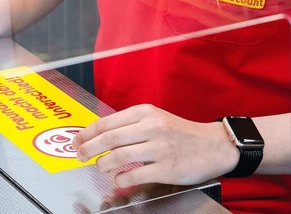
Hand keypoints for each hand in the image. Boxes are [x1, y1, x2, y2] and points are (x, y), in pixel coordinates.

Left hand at [73, 105, 239, 187]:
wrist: (214, 145)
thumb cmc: (180, 133)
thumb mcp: (156, 119)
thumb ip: (131, 124)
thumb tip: (100, 135)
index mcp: (146, 112)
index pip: (108, 122)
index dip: (88, 133)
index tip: (77, 141)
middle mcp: (152, 127)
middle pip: (109, 138)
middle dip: (88, 148)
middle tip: (79, 155)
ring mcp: (160, 148)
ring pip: (119, 156)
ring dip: (103, 163)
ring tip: (99, 166)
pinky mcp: (167, 168)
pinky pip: (135, 174)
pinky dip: (121, 178)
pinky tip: (118, 178)